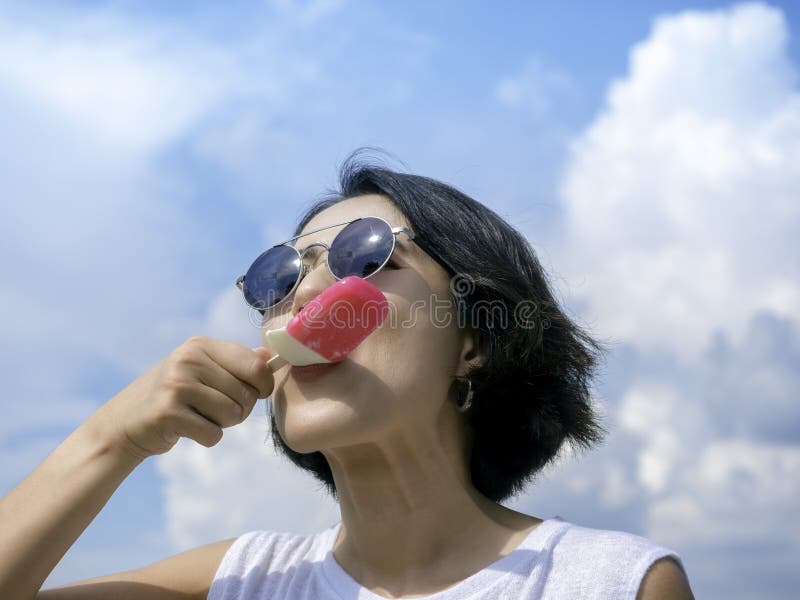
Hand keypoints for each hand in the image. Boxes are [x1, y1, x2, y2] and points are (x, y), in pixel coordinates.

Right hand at [87, 337, 274, 460]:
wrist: (123, 423)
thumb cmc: (172, 396)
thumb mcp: (201, 370)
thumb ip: (236, 362)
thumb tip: (268, 356)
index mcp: (201, 345)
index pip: (255, 366)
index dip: (263, 386)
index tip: (255, 394)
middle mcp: (189, 359)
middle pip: (246, 395)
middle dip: (238, 411)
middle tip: (213, 410)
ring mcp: (177, 384)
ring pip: (233, 415)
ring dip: (222, 425)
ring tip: (199, 417)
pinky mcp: (168, 412)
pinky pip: (213, 434)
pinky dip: (207, 438)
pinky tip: (186, 429)